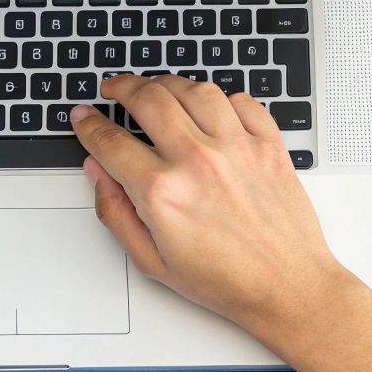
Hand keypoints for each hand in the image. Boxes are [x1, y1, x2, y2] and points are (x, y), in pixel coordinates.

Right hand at [72, 75, 371, 371]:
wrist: (287, 287)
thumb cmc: (227, 281)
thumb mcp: (152, 261)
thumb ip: (115, 213)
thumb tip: (98, 174)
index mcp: (163, 192)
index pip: (111, 141)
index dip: (89, 124)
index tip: (84, 117)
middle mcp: (198, 161)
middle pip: (149, 99)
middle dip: (123, 87)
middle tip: (115, 88)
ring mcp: (237, 148)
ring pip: (193, 90)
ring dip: (168, 84)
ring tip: (157, 89)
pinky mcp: (268, 145)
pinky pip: (242, 101)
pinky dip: (221, 96)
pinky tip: (210, 105)